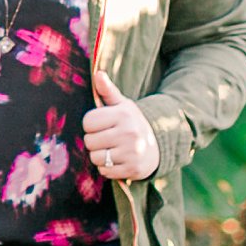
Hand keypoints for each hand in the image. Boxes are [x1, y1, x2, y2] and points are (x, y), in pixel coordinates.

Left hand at [83, 68, 158, 183]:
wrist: (158, 145)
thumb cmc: (132, 123)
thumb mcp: (122, 105)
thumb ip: (107, 91)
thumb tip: (97, 73)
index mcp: (123, 115)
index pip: (88, 121)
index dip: (91, 124)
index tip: (101, 125)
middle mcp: (129, 133)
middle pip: (89, 141)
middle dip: (94, 141)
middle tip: (107, 139)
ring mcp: (132, 153)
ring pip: (95, 158)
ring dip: (99, 156)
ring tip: (111, 150)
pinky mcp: (133, 170)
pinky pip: (104, 171)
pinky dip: (107, 168)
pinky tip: (117, 160)